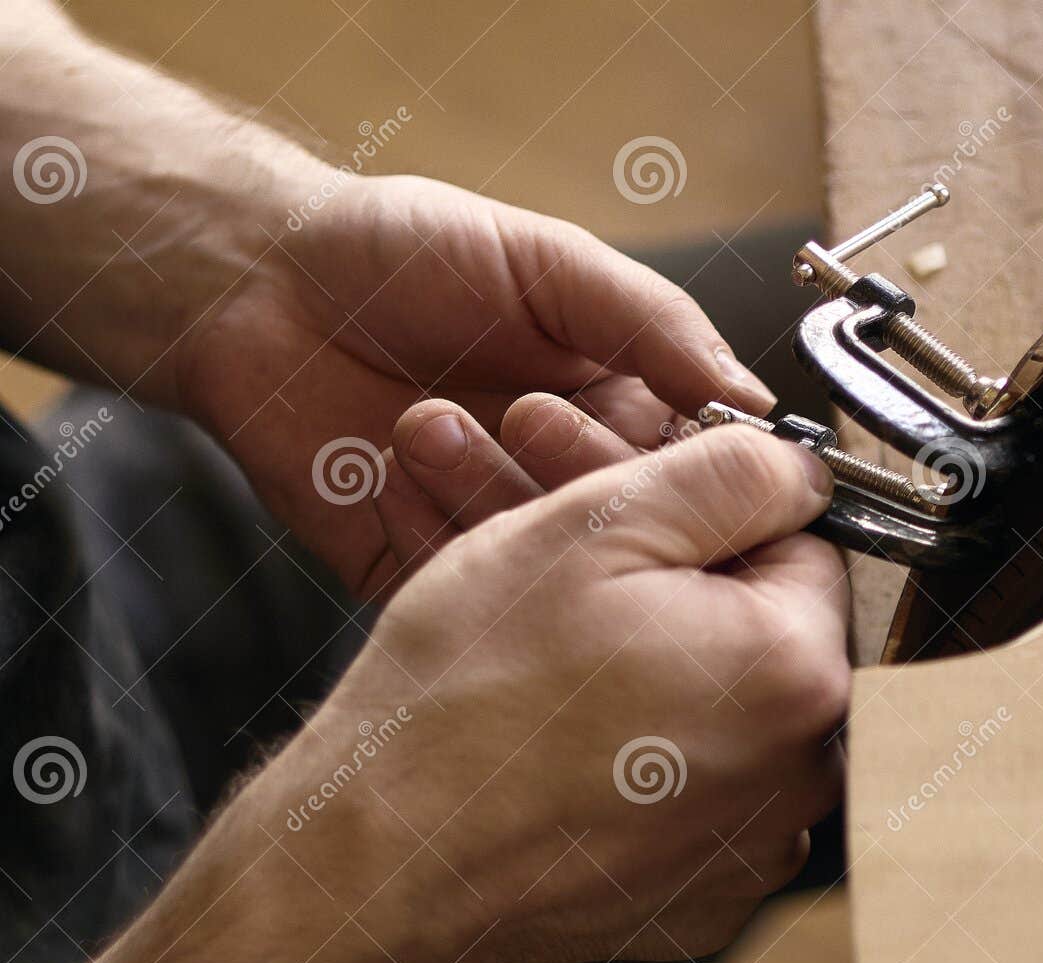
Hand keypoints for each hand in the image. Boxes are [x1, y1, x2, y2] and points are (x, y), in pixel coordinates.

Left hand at [176, 172, 775, 599]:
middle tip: (533, 427)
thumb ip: (654, 326)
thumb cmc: (401, 252)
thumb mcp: (551, 262)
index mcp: (617, 407)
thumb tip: (755, 400)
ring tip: (433, 419)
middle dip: (589, 490)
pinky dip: (433, 544)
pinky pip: (458, 595)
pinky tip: (388, 468)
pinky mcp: (421, 567)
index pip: (693, 469)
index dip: (699, 475)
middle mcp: (566, 479)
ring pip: (549, 575)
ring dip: (498, 504)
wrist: (253, 283)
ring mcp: (496, 530)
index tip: (691, 464)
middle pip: (629, 534)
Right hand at [289, 420, 848, 962]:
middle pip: (759, 630)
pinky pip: (694, 790)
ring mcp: (754, 844)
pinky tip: (564, 731)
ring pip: (722, 708)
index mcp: (799, 671)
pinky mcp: (704, 894)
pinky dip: (644, 753)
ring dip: (653, 664)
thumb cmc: (469, 699)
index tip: (631, 528)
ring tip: (547, 649)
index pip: (802, 548)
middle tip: (569, 569)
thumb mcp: (594, 528)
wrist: (384, 861)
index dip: (708, 520)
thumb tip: (798, 471)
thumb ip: (729, 476)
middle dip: (673, 584)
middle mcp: (802, 771)